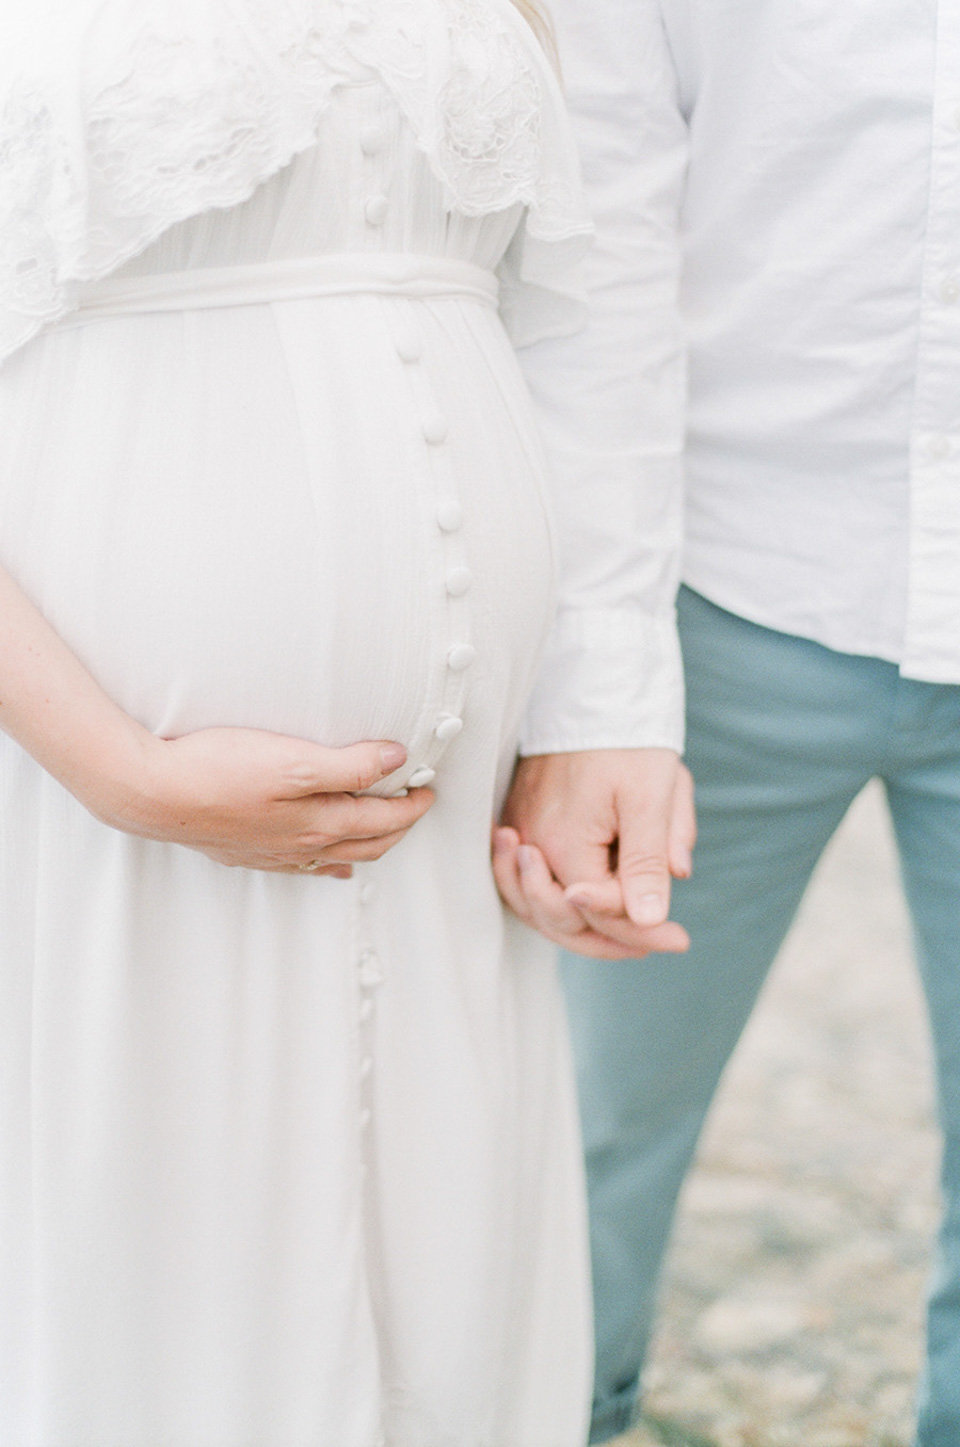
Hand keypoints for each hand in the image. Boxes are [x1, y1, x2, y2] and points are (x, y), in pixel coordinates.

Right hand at [106, 730, 432, 874]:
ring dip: (368, 845)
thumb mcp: (293, 759)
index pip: (384, 820)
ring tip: (386, 832)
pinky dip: (329, 863)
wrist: (153, 794)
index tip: (430, 789)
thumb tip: (396, 760)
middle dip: (399, 827)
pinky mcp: (248, 853)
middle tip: (416, 805)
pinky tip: (331, 863)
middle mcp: (303, 847)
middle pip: (367, 844)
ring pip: (338, 858)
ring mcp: (275, 855)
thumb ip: (349, 765)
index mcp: (320, 824)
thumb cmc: (219, 769)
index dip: (412, 805)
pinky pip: (304, 866)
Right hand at [495, 748, 694, 956]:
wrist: (594, 692)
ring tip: (628, 936)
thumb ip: (648, 863)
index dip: (642, 932)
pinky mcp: (517, 821)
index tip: (683, 938)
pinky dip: (557, 901)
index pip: (598, 912)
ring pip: (539, 905)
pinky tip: (588, 905)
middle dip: (613, 940)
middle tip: (662, 942)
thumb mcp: (651, 799)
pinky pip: (529, 880)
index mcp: (563, 843)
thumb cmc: (628, 742)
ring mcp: (518, 832)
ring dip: (581, 927)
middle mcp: (529, 843)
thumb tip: (648, 922)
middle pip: (561, 920)